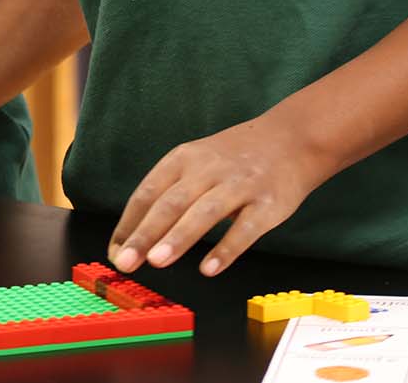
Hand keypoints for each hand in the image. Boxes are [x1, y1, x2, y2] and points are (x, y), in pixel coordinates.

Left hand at [107, 108, 326, 276]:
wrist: (292, 138)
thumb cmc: (235, 158)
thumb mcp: (198, 161)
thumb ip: (172, 193)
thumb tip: (136, 236)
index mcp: (184, 158)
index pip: (149, 192)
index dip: (130, 223)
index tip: (115, 252)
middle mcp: (208, 169)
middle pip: (171, 202)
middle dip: (146, 233)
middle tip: (126, 262)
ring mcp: (239, 184)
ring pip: (205, 212)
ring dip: (179, 237)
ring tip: (157, 261)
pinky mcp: (268, 203)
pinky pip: (245, 227)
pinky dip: (226, 249)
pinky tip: (209, 269)